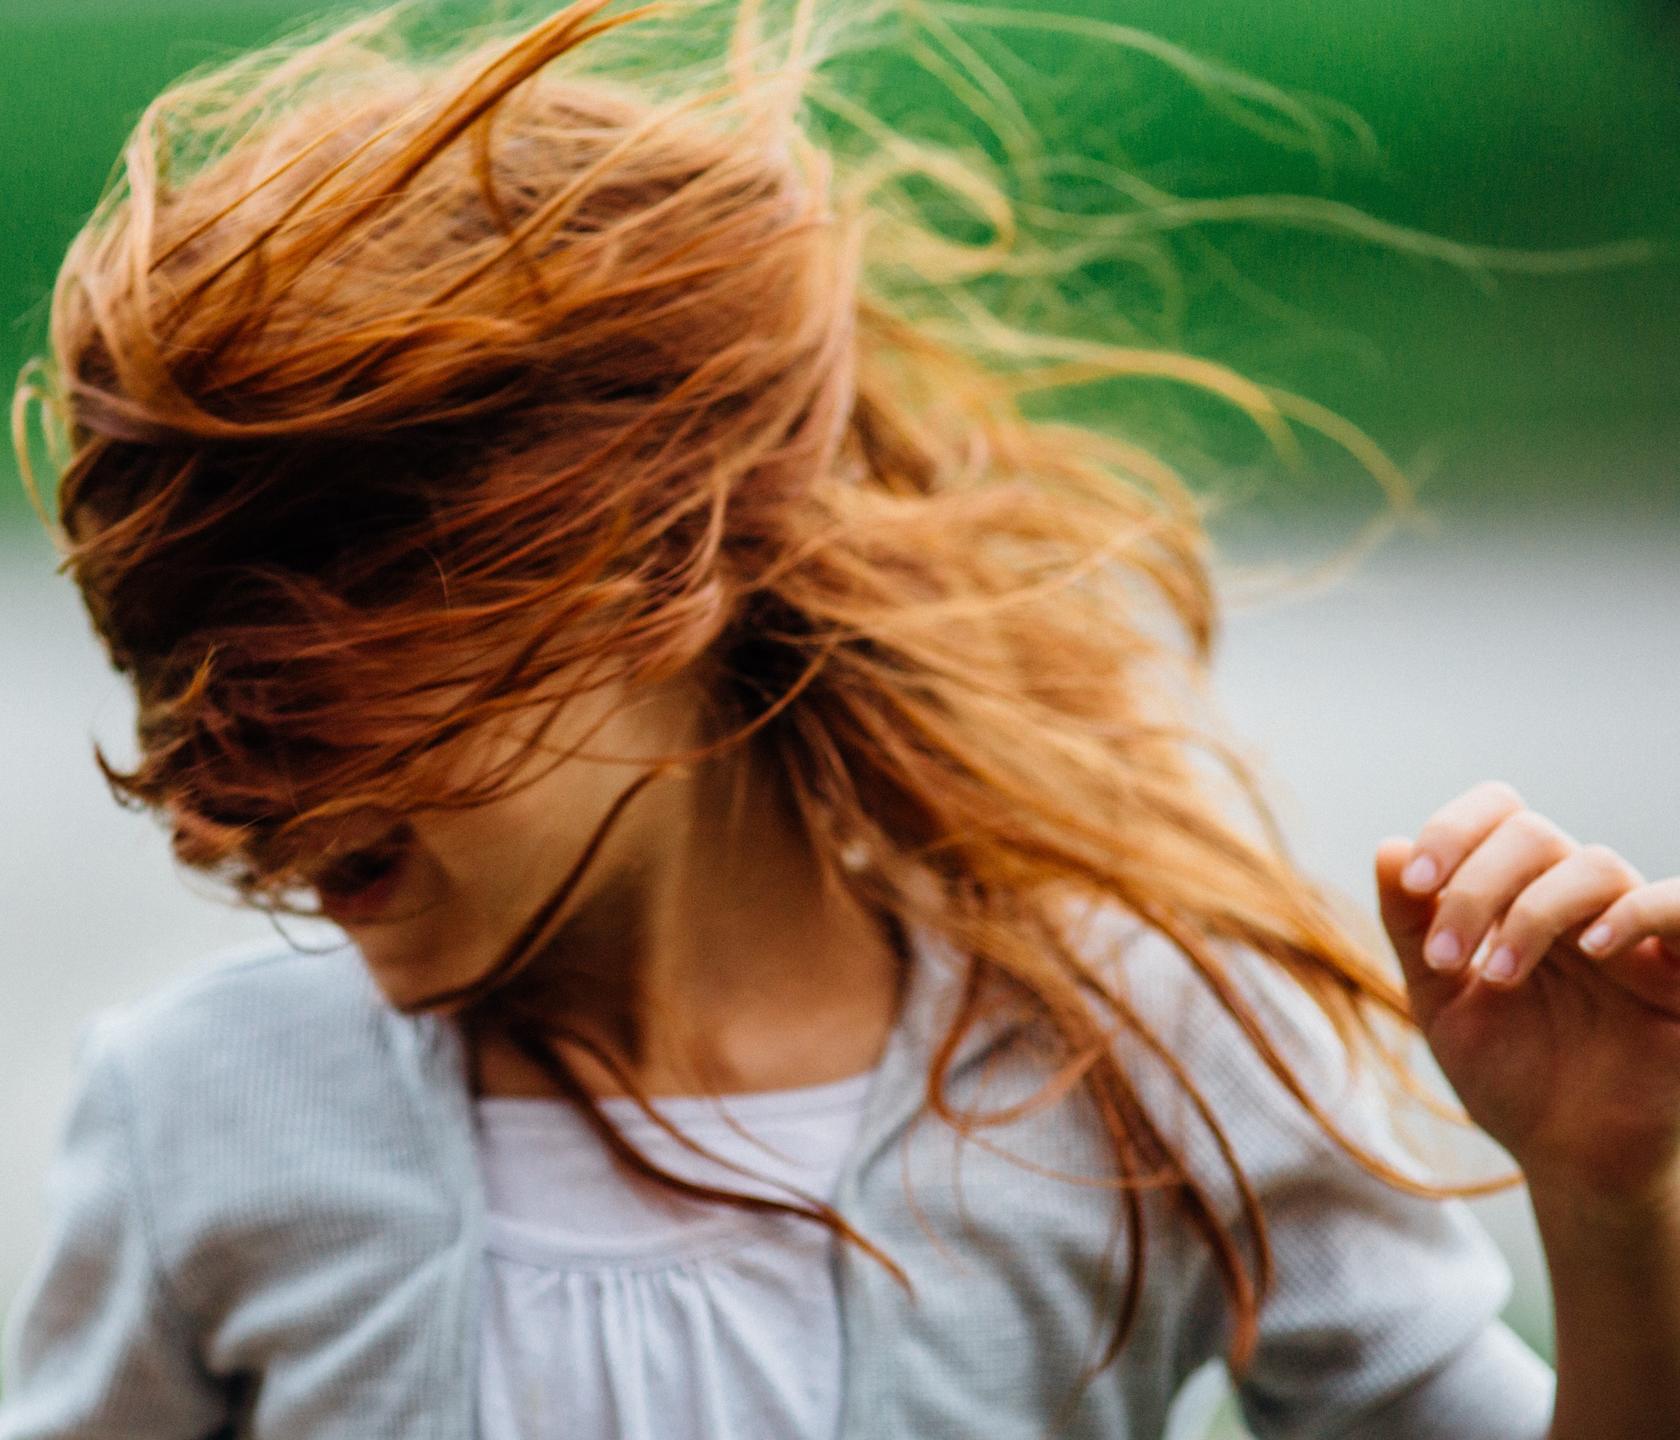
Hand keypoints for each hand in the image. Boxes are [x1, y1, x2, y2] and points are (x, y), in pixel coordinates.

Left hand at [1375, 781, 1679, 1207]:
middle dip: (1475, 886)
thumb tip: (1386, 847)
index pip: (1497, 814)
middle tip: (1443, 956)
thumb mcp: (1441, 1001)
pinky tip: (1594, 946)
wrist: (1567, 1158)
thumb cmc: (1509, 1075)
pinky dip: (1639, 910)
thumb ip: (1412, 927)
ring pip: (1595, 864)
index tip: (1413, 884)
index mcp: (1517, 896)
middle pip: (1532, 833)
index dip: (1452, 831)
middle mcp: (1575, 901)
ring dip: (1532, 911)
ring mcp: (1632, 934)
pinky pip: (1679, 906)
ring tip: (1497, 976)